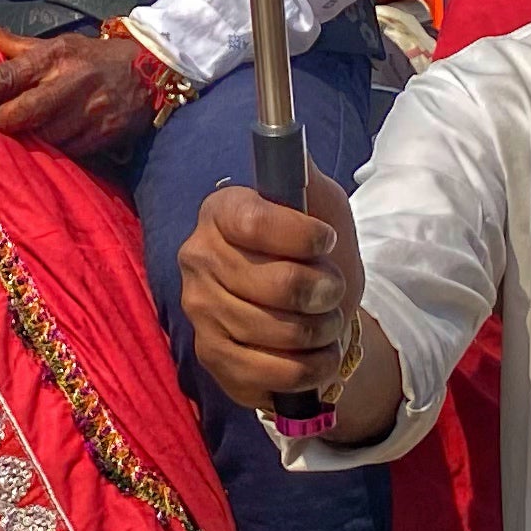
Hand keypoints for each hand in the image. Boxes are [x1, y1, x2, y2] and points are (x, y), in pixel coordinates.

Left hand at [0, 27, 159, 163]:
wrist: (149, 71)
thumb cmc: (87, 58)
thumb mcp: (51, 45)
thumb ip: (4, 42)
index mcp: (51, 57)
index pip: (6, 76)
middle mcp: (67, 83)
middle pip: (17, 116)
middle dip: (6, 123)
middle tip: (7, 120)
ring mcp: (86, 112)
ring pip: (41, 139)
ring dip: (34, 138)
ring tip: (40, 126)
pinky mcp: (101, 136)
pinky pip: (66, 152)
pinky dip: (58, 148)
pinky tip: (62, 135)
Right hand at [177, 165, 364, 412]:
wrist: (308, 308)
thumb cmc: (314, 250)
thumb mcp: (318, 204)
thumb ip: (304, 178)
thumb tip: (291, 157)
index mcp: (220, 211)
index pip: (253, 222)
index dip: (299, 236)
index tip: (327, 240)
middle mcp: (197, 258)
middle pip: (273, 283)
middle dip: (323, 291)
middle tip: (333, 291)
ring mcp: (199, 311)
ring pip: (276, 331)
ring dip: (320, 332)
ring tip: (328, 323)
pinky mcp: (210, 357)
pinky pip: (269, 372)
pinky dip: (309, 368)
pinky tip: (319, 356)